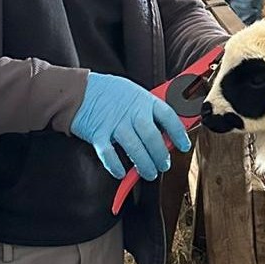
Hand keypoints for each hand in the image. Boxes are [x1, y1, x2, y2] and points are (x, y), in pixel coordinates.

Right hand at [69, 73, 190, 181]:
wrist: (80, 90)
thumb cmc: (110, 93)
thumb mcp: (135, 93)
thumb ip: (150, 110)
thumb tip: (166, 131)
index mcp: (145, 100)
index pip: (168, 117)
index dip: (179, 133)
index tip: (184, 146)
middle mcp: (132, 113)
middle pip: (152, 137)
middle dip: (161, 155)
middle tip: (164, 165)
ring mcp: (115, 124)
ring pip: (135, 149)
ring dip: (144, 165)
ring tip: (148, 173)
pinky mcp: (98, 134)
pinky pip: (109, 154)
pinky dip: (115, 166)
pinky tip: (121, 173)